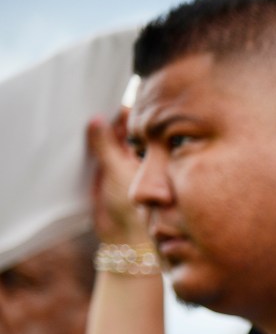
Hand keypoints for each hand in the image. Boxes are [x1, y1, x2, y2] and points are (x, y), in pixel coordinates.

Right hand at [86, 112, 145, 244]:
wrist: (123, 236)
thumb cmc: (133, 206)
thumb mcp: (118, 169)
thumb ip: (106, 145)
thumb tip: (96, 119)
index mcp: (143, 153)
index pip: (133, 125)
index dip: (122, 111)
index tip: (106, 98)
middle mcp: (130, 156)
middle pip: (116, 129)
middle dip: (104, 118)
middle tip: (88, 101)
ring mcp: (113, 163)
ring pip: (102, 140)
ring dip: (92, 130)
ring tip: (79, 114)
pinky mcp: (99, 172)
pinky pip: (90, 152)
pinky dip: (83, 143)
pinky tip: (73, 133)